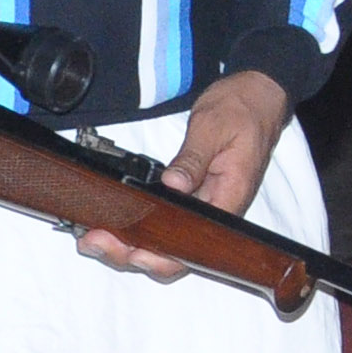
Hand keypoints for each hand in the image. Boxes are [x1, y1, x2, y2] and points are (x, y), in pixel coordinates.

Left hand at [77, 70, 289, 278]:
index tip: (132, 252)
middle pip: (178, 251)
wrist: (256, 96)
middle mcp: (219, 210)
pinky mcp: (195, 196)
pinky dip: (141, 226)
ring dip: (132, 243)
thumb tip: (173, 185)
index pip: (197, 244)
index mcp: (230, 197)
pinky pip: (169, 221)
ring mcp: (206, 205)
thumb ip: (193, 158)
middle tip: (96, 242)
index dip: (164, 256)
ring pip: (170, 240)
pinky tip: (115, 224)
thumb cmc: (242, 109)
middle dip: (135, 253)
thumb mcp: (213, 127)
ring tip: (95, 239)